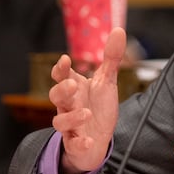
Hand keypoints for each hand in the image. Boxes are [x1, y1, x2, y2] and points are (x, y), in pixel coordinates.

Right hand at [49, 27, 125, 173]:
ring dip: (71, 117)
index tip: (65, 59)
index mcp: (74, 89)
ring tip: (86, 113)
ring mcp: (70, 125)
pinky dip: (79, 143)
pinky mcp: (75, 143)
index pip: (61, 76)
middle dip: (61, 90)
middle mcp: (68, 106)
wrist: (99, 140)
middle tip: (72, 84)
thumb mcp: (108, 82)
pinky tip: (89, 140)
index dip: (60, 68)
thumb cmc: (99, 107)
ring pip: (59, 121)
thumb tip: (118, 29)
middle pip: (55, 96)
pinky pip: (73, 144)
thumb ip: (111, 58)